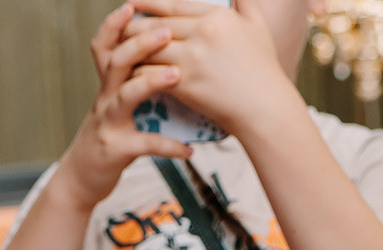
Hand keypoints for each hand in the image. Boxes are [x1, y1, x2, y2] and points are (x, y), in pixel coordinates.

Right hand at [53, 4, 196, 207]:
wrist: (80, 179)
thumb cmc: (109, 138)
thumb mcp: (115, 106)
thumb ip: (134, 84)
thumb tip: (171, 62)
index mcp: (107, 85)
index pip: (105, 47)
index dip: (115, 25)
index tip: (133, 6)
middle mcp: (105, 98)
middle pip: (117, 62)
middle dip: (140, 44)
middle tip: (166, 32)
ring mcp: (109, 123)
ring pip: (126, 96)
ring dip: (151, 82)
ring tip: (177, 75)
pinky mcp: (116, 149)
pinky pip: (145, 145)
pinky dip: (169, 147)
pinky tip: (189, 151)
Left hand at [127, 0, 305, 139]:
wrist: (264, 107)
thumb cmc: (263, 68)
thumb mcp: (257, 26)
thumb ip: (244, 2)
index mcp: (216, 16)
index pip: (173, 4)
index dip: (149, 2)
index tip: (132, 1)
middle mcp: (202, 32)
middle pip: (156, 24)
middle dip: (133, 25)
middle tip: (119, 27)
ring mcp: (191, 58)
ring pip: (149, 48)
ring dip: (130, 49)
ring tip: (118, 51)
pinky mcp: (183, 83)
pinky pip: (149, 72)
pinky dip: (136, 72)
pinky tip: (128, 74)